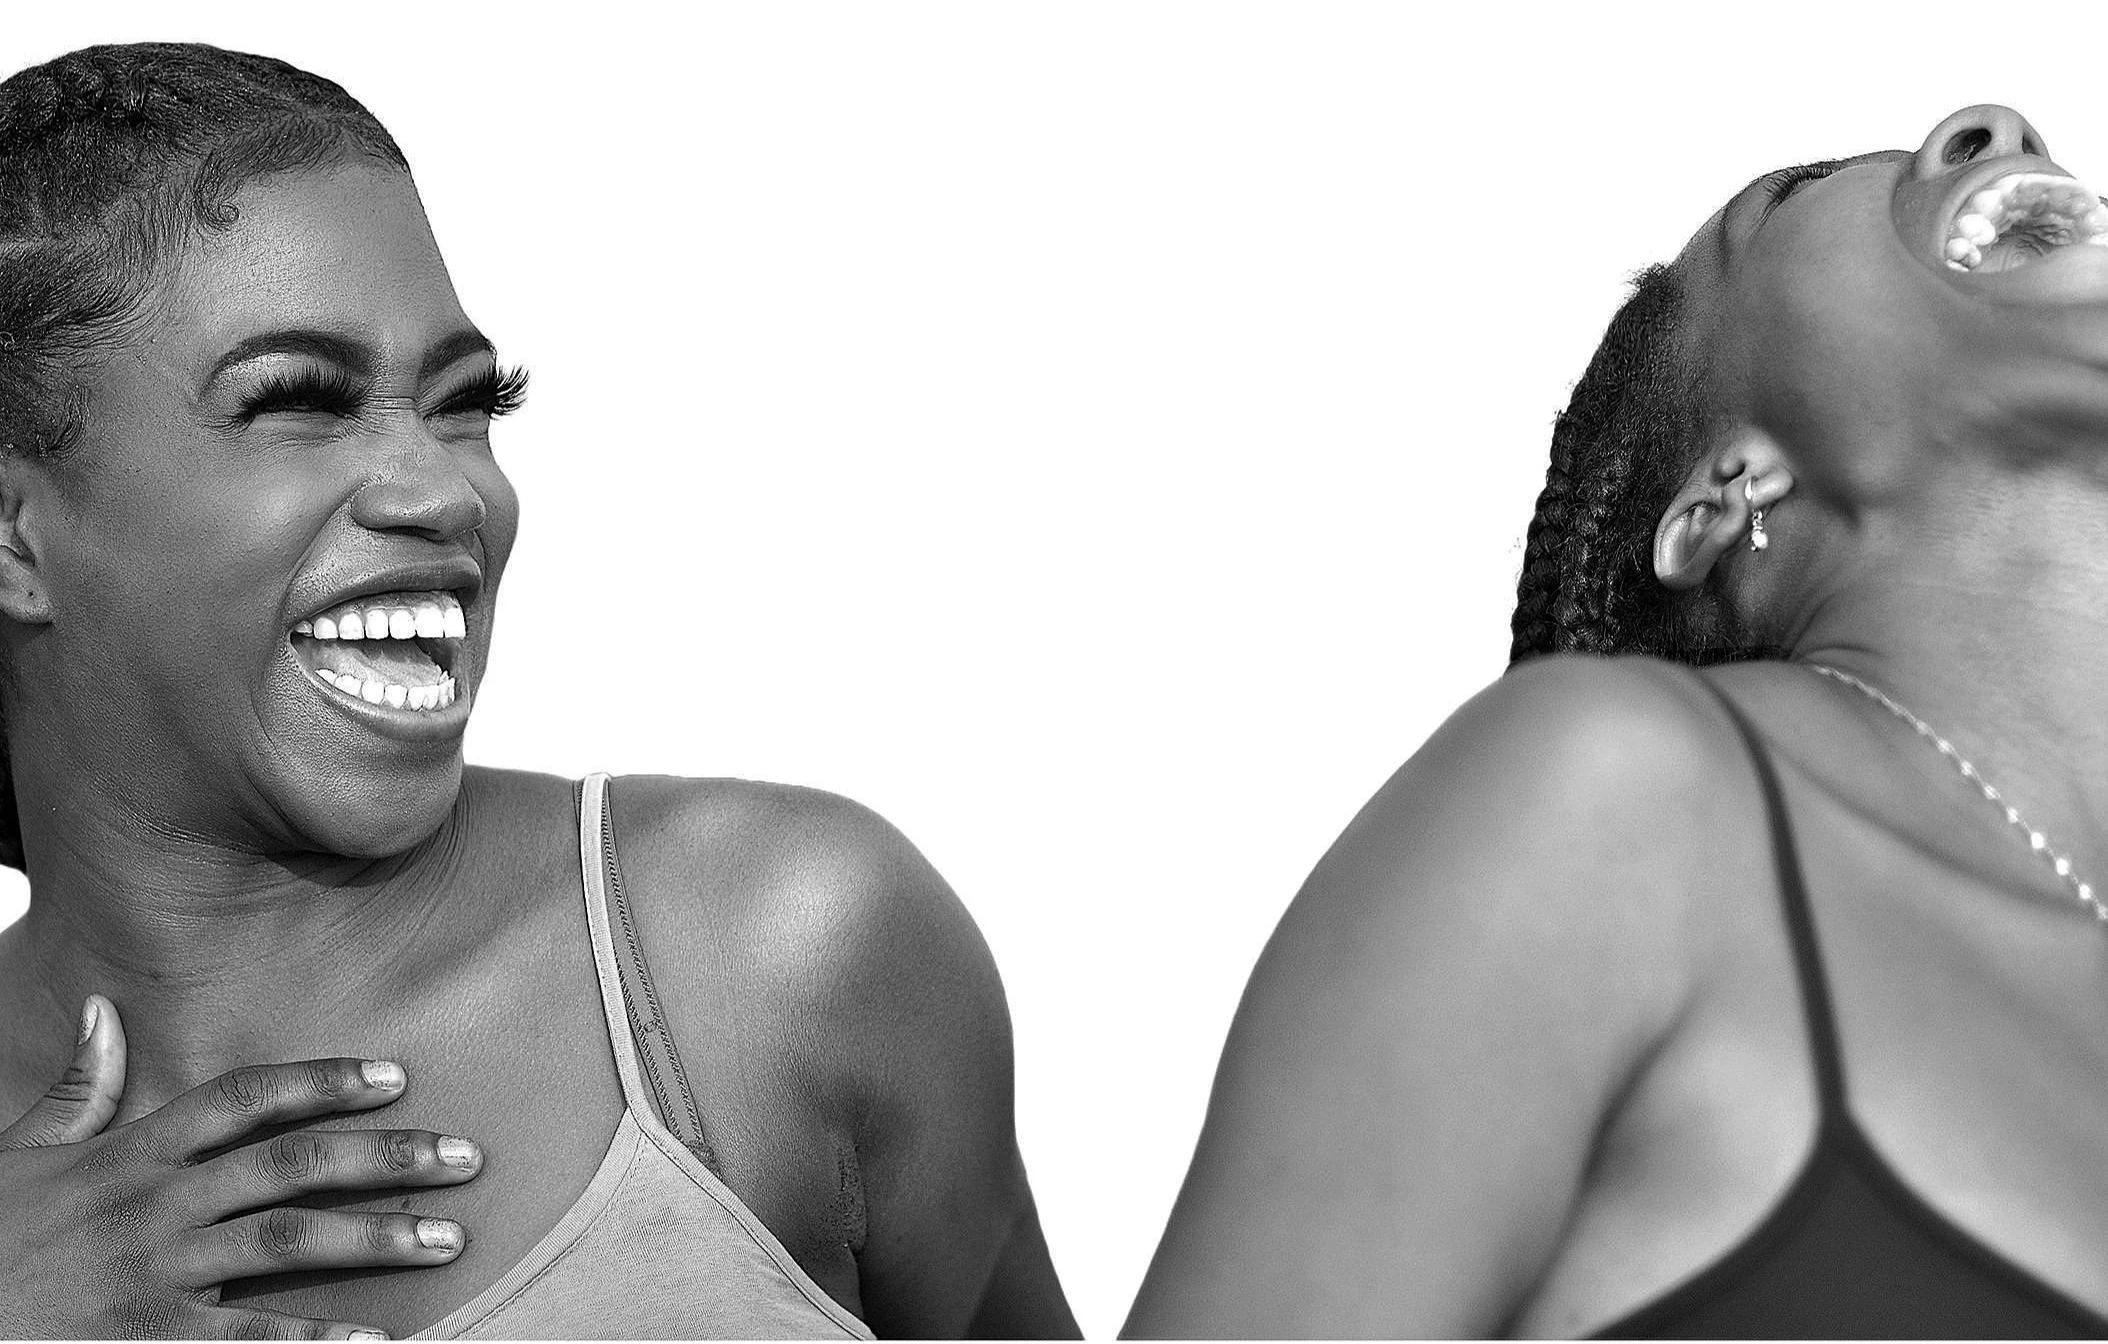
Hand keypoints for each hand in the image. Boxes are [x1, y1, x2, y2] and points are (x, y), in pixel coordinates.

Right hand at [0, 995, 483, 1338]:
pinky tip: (375, 1342)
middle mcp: (150, 1204)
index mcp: (130, 1154)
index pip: (244, 1099)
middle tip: (467, 1157)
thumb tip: (105, 1010)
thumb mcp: (18, 1155)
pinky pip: (243, 1342)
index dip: (322, 1081)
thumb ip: (77, 1090)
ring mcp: (148, 1273)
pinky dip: (312, 1342)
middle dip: (384, 1157)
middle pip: (289, 1165)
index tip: (396, 1074)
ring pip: (284, 1241)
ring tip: (449, 1238)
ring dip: (375, 1238)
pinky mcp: (140, 1342)